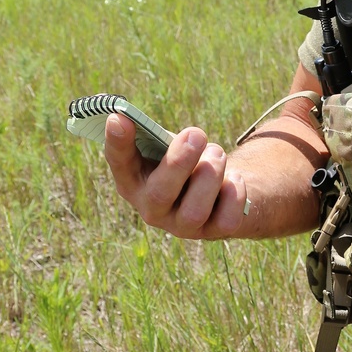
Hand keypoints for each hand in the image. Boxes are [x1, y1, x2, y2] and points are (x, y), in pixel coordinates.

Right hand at [104, 113, 249, 238]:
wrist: (219, 190)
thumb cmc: (186, 162)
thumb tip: (150, 124)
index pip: (119, 164)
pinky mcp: (213, 232)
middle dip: (180, 161)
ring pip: (195, 211)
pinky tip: (233, 178)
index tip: (118, 118)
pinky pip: (226, 218)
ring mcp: (182, 225)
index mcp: (134, 181)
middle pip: (159, 194)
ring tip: (217, 154)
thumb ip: (159, 137)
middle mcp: (153, 209)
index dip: (117, 143)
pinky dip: (234, 193)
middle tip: (197, 134)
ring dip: (210, 175)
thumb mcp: (170, 147)